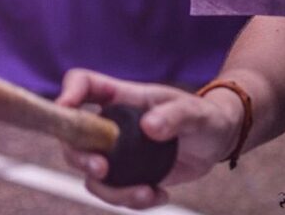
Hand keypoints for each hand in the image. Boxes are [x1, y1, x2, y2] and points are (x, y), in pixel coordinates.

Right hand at [56, 69, 242, 209]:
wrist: (218, 139)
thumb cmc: (204, 115)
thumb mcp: (195, 112)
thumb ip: (175, 116)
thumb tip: (149, 128)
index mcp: (123, 97)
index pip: (84, 84)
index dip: (68, 91)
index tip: (66, 108)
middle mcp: (113, 123)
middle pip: (74, 136)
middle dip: (79, 155)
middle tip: (100, 169)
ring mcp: (118, 151)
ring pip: (90, 172)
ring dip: (109, 189)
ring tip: (145, 193)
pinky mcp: (128, 174)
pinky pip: (114, 192)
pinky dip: (132, 200)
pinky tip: (159, 195)